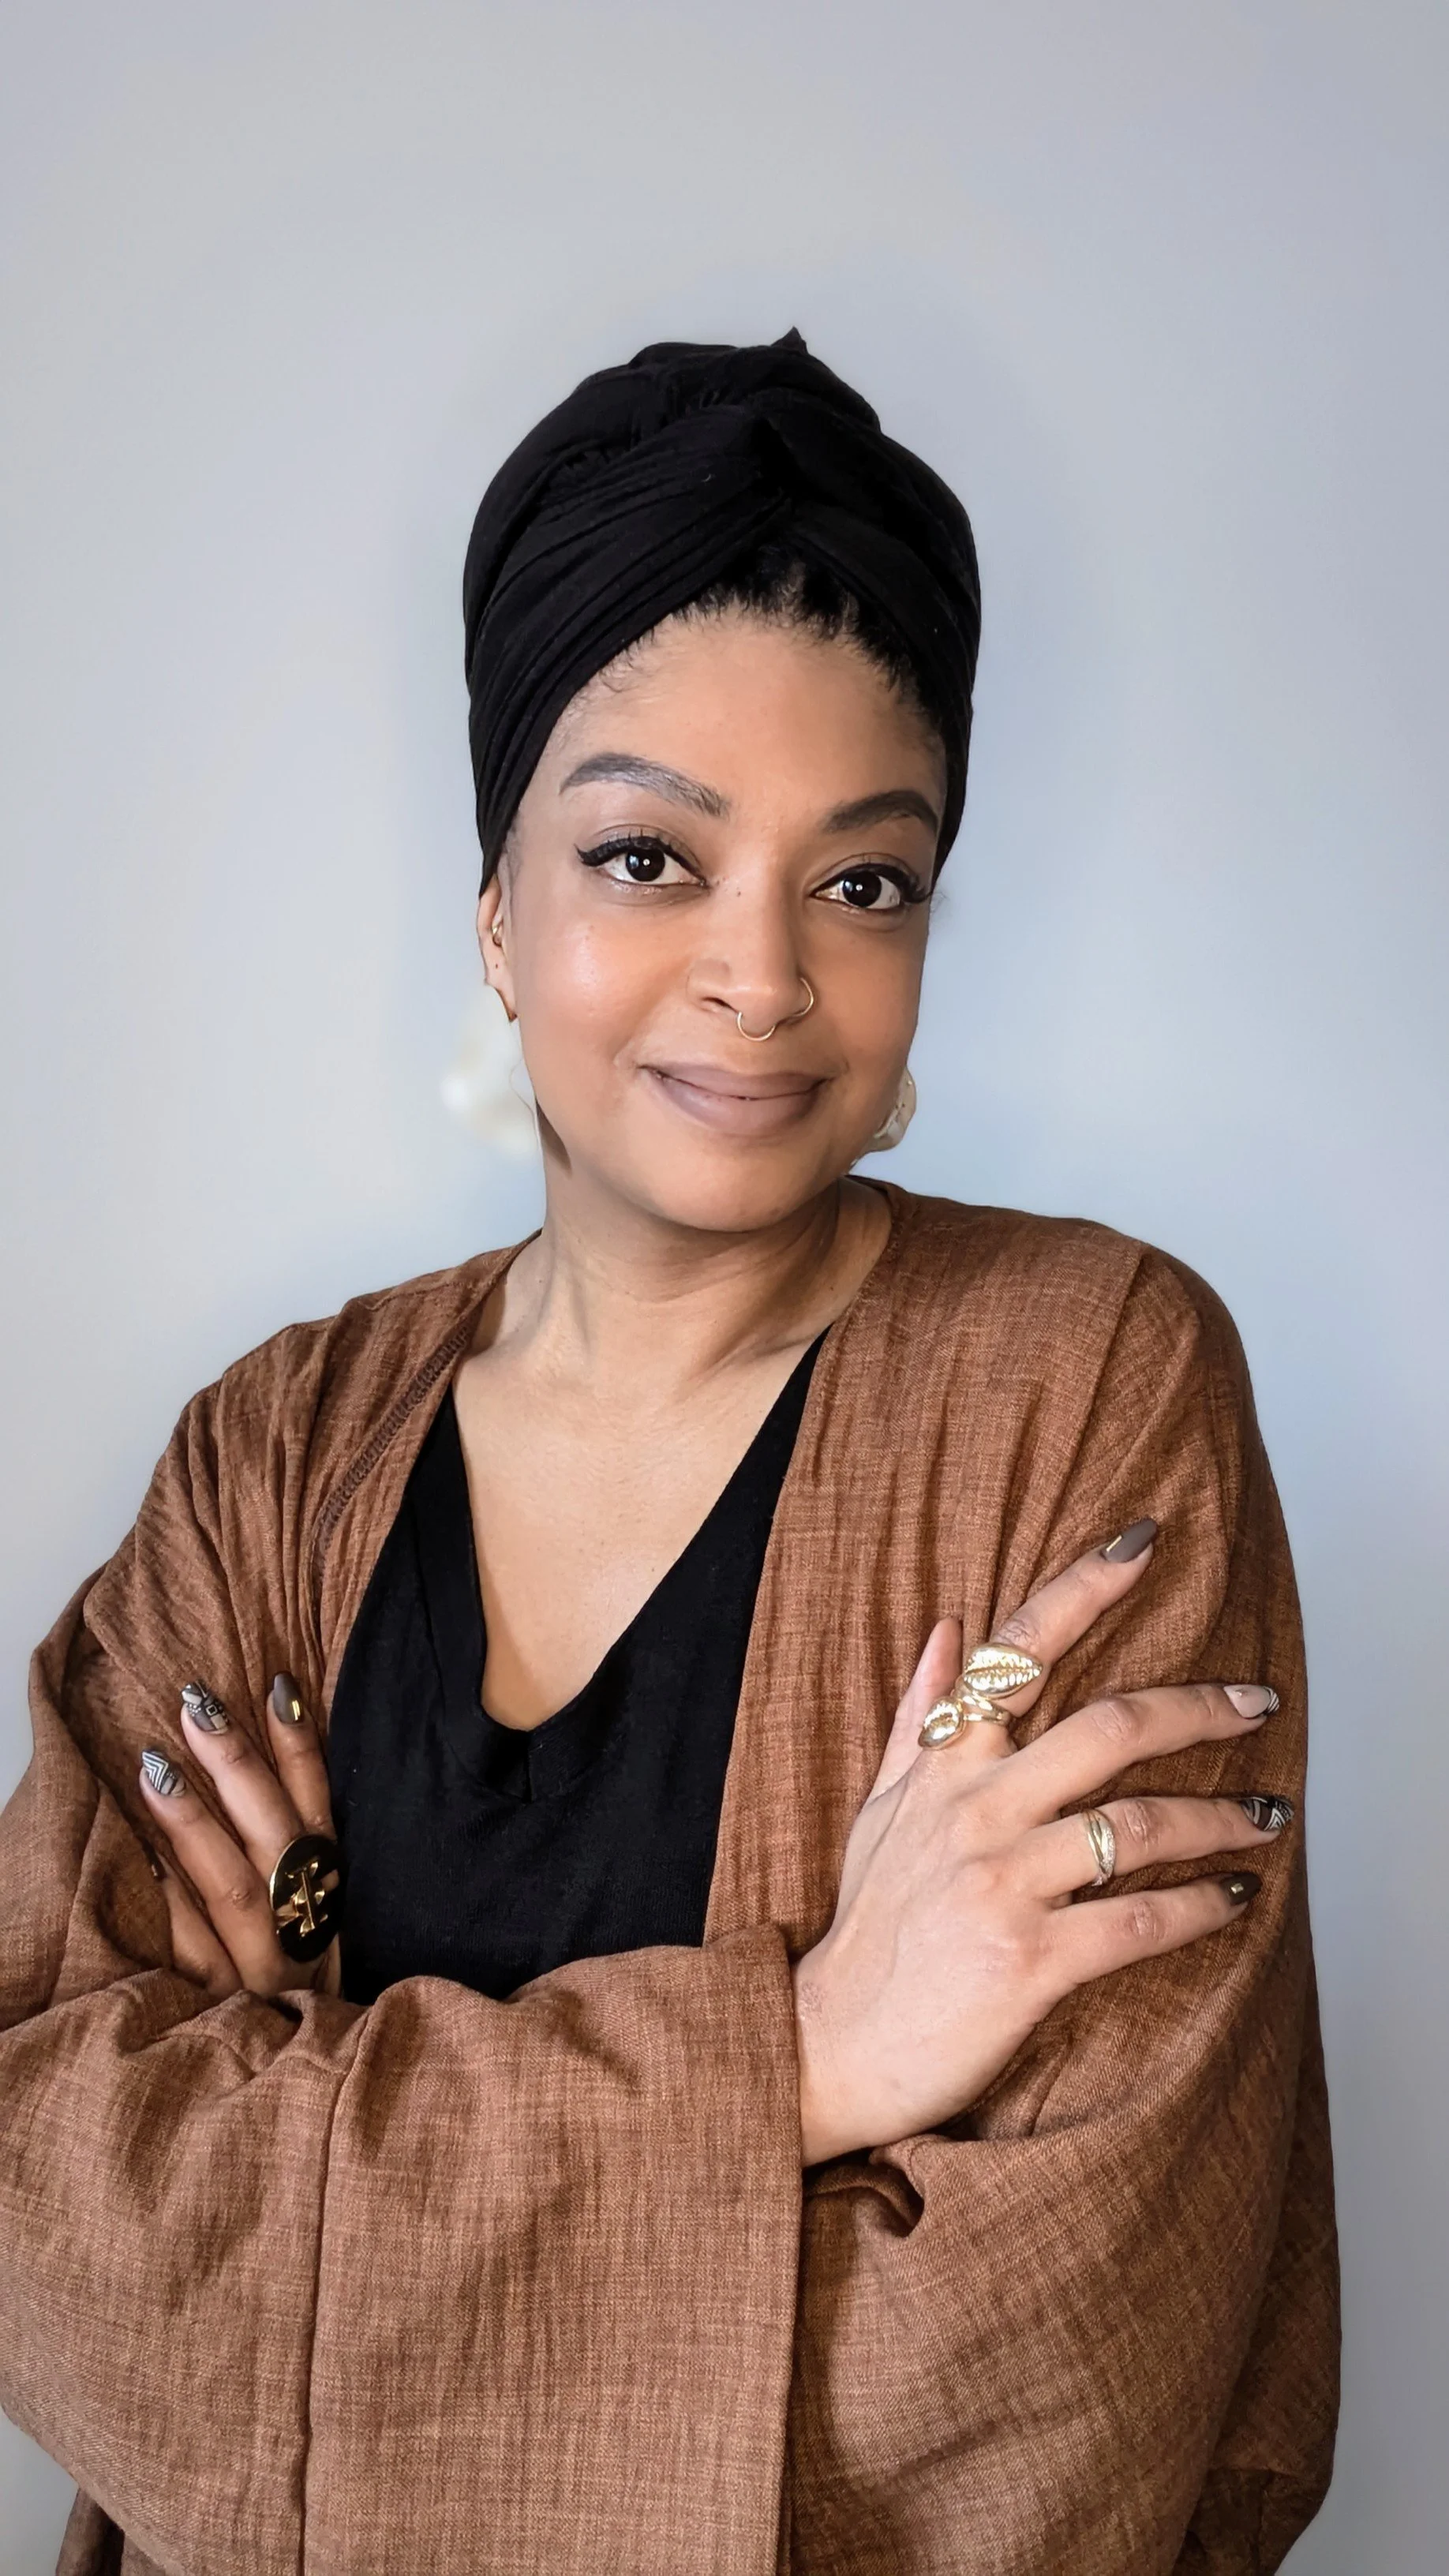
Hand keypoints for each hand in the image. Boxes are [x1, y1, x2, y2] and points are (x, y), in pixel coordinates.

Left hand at [138, 1676, 339, 1999]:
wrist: (308, 2067)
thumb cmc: (301, 1978)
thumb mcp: (316, 1911)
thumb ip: (302, 1845)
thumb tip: (275, 1736)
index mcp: (330, 1894)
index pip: (320, 1809)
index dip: (301, 1750)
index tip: (275, 1685)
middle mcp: (304, 1927)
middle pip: (276, 1837)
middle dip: (238, 1767)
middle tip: (195, 1707)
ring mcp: (264, 1969)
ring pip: (235, 1888)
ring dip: (196, 1823)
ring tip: (156, 1767)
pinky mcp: (222, 2006)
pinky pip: (194, 1951)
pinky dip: (172, 1908)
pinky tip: (142, 1864)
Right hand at [792, 1528, 1289, 2163]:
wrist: (831, 2044)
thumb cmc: (869, 1930)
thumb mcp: (880, 1811)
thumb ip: (920, 1717)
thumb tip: (949, 1625)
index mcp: (944, 1767)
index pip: (1016, 1651)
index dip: (1083, 1588)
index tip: (1142, 1542)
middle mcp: (974, 1810)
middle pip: (1109, 1727)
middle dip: (1200, 1707)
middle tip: (1258, 1701)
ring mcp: (1001, 1883)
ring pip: (1139, 1825)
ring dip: (1221, 1818)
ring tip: (1268, 1817)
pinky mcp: (1028, 1960)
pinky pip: (1140, 1919)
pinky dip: (1201, 1905)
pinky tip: (1234, 1898)